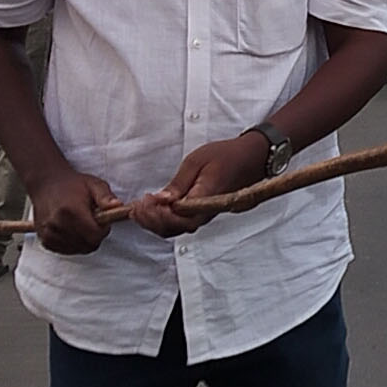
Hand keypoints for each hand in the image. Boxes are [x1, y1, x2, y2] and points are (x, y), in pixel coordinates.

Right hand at [32, 169, 121, 254]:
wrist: (45, 185)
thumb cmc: (71, 184)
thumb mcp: (93, 184)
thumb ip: (106, 197)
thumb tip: (117, 206)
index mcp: (70, 211)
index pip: (95, 236)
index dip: (103, 230)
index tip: (102, 220)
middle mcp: (57, 225)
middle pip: (88, 245)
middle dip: (95, 235)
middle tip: (92, 221)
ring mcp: (49, 234)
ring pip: (79, 249)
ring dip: (85, 240)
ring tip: (81, 223)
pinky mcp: (45, 241)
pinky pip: (68, 250)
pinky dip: (74, 243)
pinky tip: (72, 229)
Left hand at [131, 133, 271, 238]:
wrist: (250, 158)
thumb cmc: (225, 156)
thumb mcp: (197, 161)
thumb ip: (178, 183)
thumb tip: (161, 200)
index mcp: (206, 199)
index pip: (178, 218)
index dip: (157, 214)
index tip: (145, 200)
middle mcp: (205, 213)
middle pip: (173, 229)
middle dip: (150, 221)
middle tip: (137, 205)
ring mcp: (203, 215)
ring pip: (174, 230)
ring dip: (154, 222)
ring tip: (140, 208)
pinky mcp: (201, 213)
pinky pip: (179, 224)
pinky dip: (162, 220)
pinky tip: (152, 209)